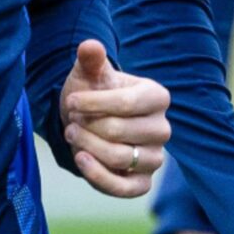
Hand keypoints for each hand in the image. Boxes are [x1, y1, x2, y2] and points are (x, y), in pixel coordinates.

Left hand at [60, 40, 169, 197]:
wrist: (92, 123)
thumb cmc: (94, 94)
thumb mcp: (90, 75)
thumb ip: (91, 60)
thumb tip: (90, 45)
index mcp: (157, 97)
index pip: (126, 103)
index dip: (93, 103)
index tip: (71, 100)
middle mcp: (163, 128)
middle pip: (119, 131)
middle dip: (87, 126)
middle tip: (71, 121)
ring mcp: (156, 158)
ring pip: (119, 158)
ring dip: (87, 147)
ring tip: (72, 135)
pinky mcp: (143, 183)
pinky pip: (124, 188)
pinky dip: (98, 176)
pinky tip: (81, 159)